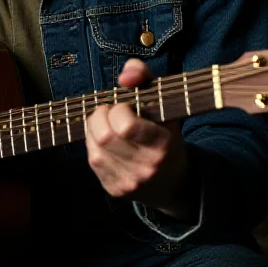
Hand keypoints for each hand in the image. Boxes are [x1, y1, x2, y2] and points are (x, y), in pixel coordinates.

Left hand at [86, 59, 194, 220]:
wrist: (173, 182)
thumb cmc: (165, 133)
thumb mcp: (163, 101)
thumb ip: (144, 76)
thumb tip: (124, 78)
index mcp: (162, 145)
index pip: (125, 125)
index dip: (118, 110)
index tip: (125, 106)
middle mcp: (145, 167)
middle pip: (105, 136)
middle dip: (101, 117)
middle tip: (110, 113)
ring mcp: (129, 182)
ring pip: (94, 150)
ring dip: (95, 132)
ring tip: (108, 126)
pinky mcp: (115, 190)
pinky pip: (93, 161)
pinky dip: (95, 146)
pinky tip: (107, 142)